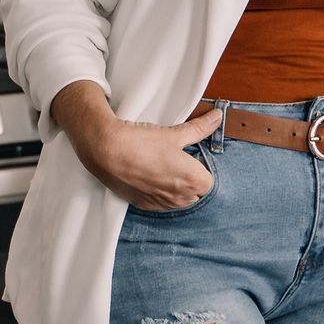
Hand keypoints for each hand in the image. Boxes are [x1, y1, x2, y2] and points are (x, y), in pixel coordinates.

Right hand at [82, 105, 222, 211]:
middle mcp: (179, 197)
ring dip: (177, 188)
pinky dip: (161, 193)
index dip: (202, 169)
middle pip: (196, 193)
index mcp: (192, 180)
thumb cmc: (140, 143)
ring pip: (180, 200)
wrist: (106, 151)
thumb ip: (199, 128)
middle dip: (191, 179)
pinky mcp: (145, 205)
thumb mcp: (174, 134)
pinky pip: (162, 203)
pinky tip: (152, 176)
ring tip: (163, 167)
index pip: (209, 182)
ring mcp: (162, 203)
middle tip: (177, 161)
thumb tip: (216, 118)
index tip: (192, 158)